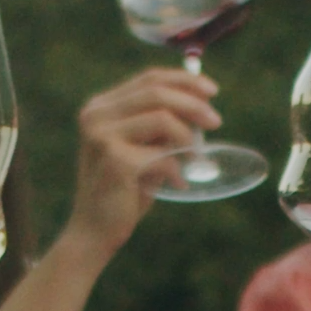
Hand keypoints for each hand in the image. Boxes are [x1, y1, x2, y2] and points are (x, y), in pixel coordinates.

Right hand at [68, 68, 221, 257]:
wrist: (94, 231)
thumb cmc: (124, 191)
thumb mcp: (142, 150)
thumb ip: (160, 126)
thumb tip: (200, 105)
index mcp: (100, 107)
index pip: (149, 79)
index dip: (184, 80)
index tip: (212, 91)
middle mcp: (97, 115)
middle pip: (157, 92)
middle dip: (193, 104)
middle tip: (216, 121)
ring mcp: (103, 135)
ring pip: (163, 118)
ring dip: (188, 138)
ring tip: (196, 159)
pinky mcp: (116, 160)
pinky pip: (163, 154)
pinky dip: (178, 169)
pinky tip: (179, 184)